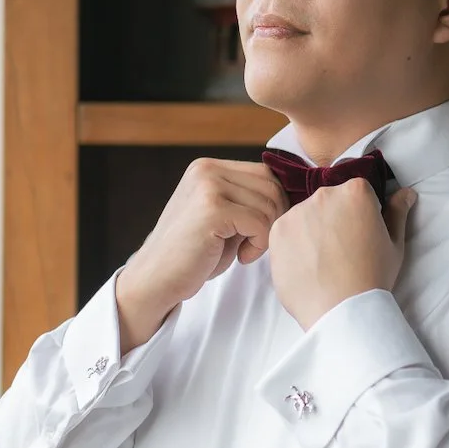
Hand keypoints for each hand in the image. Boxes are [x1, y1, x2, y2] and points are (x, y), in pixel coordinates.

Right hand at [116, 157, 286, 351]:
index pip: (266, 173)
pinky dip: (259, 244)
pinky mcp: (212, 209)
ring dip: (266, 233)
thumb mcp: (223, 218)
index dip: (276, 204)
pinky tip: (243, 256)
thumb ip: (247, 201)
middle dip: (275, 218)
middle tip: (257, 243)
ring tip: (246, 250)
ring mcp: (208, 186)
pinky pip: (260, 222)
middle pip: (272, 186)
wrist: (157, 279)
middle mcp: (207, 170)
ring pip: (269, 204)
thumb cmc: (194, 255)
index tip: (262, 230)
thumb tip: (292, 194)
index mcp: (208, 168)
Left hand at [268, 178, 417, 331]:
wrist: (341, 310)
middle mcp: (324, 194)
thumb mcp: (395, 244)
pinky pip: (287, 231)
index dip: (361, 215)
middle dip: (335, 219)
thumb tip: (405, 192)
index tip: (361, 236)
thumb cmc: (373, 277)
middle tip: (343, 251)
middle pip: (330, 201)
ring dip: (313, 231)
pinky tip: (308, 265)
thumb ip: (398, 213)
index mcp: (356, 192)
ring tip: (324, 262)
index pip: (358, 193)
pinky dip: (295, 245)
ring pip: (307, 216)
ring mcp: (297, 211)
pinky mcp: (278, 231)